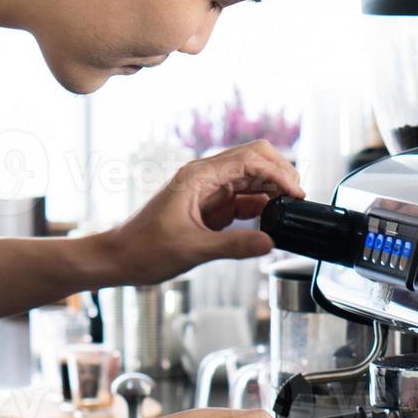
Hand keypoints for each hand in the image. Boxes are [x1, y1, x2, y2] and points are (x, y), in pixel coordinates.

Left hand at [107, 140, 303, 285]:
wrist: (120, 258)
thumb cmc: (144, 249)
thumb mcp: (192, 249)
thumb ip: (233, 246)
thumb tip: (270, 243)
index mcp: (198, 176)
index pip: (249, 159)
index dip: (277, 172)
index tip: (296, 193)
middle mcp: (206, 177)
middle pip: (254, 159)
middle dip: (280, 172)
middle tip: (298, 197)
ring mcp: (209, 190)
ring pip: (252, 177)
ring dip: (273, 188)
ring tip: (290, 208)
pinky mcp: (211, 206)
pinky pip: (243, 198)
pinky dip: (261, 205)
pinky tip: (272, 218)